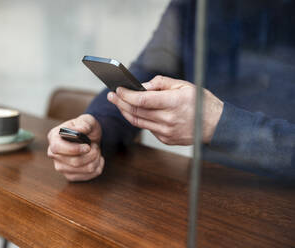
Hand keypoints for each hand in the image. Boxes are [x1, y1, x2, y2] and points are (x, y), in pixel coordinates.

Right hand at [47, 114, 103, 181]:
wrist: (91, 138)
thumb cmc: (86, 128)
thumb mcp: (87, 120)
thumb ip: (84, 123)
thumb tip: (80, 130)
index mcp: (53, 137)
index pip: (57, 148)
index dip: (74, 149)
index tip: (87, 147)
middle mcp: (53, 154)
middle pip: (74, 162)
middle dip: (91, 154)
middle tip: (95, 146)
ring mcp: (60, 166)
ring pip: (84, 170)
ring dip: (96, 159)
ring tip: (96, 151)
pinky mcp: (70, 175)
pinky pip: (88, 176)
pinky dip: (98, 167)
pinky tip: (97, 159)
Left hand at [107, 75, 222, 144]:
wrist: (216, 125)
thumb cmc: (201, 102)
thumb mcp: (184, 85)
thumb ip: (160, 83)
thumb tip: (141, 86)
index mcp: (174, 103)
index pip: (142, 100)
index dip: (126, 95)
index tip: (118, 89)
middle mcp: (169, 119)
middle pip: (136, 111)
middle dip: (121, 102)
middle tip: (111, 95)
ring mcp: (167, 132)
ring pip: (138, 122)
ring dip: (126, 112)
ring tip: (118, 102)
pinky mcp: (166, 139)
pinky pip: (148, 128)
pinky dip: (140, 119)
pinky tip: (135, 111)